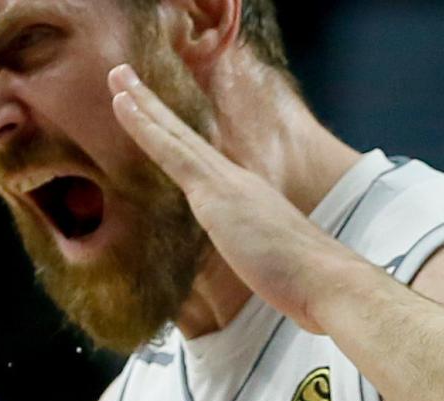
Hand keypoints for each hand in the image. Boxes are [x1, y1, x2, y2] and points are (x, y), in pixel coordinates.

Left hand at [106, 63, 381, 333]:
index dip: (177, 137)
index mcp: (248, 197)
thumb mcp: (274, 265)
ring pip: (174, 133)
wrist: (326, 278)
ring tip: (117, 76)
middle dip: (154, 105)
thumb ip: (257, 258)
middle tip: (124, 77)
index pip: (203, 160)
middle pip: (185, 136)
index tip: (158, 119)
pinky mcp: (214, 192)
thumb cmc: (305, 281)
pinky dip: (144, 124)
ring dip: (143, 102)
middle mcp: (236, 180)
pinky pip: (170, 149)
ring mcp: (225, 182)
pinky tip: (123, 103)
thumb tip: (255, 271)